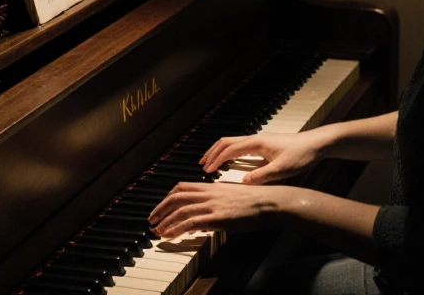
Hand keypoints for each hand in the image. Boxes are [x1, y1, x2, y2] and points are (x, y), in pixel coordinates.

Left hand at [148, 182, 294, 238]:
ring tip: (157, 231)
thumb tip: (205, 216)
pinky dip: (176, 228)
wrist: (272, 203)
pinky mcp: (218, 217)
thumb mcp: (233, 199)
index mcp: (213, 187)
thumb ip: (217, 203)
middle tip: (152, 220)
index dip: (168, 197)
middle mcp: (210, 193)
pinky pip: (190, 222)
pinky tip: (169, 235)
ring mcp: (213, 204)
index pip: (183, 187)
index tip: (161, 208)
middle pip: (176, 196)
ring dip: (165, 221)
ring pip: (180, 209)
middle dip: (161, 208)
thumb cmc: (257, 202)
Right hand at [200, 132, 325, 183]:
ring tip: (210, 161)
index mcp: (257, 143)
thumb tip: (242, 182)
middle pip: (227, 142)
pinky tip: (230, 161)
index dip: (216, 160)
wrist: (316, 143)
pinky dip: (230, 152)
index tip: (206, 171)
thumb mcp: (282, 169)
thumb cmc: (301, 155)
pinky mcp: (265, 144)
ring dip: (220, 151)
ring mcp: (260, 140)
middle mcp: (255, 138)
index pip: (229, 149)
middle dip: (212, 152)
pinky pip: (241, 145)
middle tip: (201, 164)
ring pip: (233, 142)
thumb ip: (262, 176)